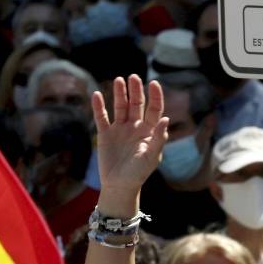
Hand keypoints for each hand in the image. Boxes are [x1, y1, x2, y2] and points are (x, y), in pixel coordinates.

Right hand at [92, 74, 167, 199]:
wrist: (119, 186)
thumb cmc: (139, 173)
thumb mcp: (152, 157)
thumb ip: (159, 138)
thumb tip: (165, 119)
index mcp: (149, 131)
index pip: (154, 109)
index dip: (155, 96)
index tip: (153, 83)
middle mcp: (135, 126)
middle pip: (136, 104)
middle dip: (135, 90)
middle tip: (133, 77)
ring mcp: (120, 129)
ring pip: (120, 107)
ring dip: (119, 94)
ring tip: (119, 80)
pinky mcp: (105, 134)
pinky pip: (102, 117)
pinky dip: (99, 106)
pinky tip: (96, 94)